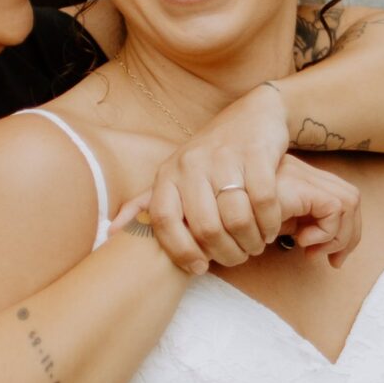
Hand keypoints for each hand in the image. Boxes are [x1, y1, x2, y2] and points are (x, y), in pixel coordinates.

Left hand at [145, 85, 294, 269]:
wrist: (253, 114)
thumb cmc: (211, 155)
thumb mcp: (176, 175)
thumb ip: (147, 204)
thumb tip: (112, 233)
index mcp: (168, 173)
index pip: (164, 221)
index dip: (180, 251)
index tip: (199, 268)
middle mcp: (191, 164)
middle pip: (205, 227)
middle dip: (226, 252)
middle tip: (240, 257)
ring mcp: (224, 158)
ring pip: (236, 218)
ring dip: (251, 241)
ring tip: (256, 244)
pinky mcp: (256, 154)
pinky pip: (263, 200)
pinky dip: (269, 222)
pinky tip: (272, 227)